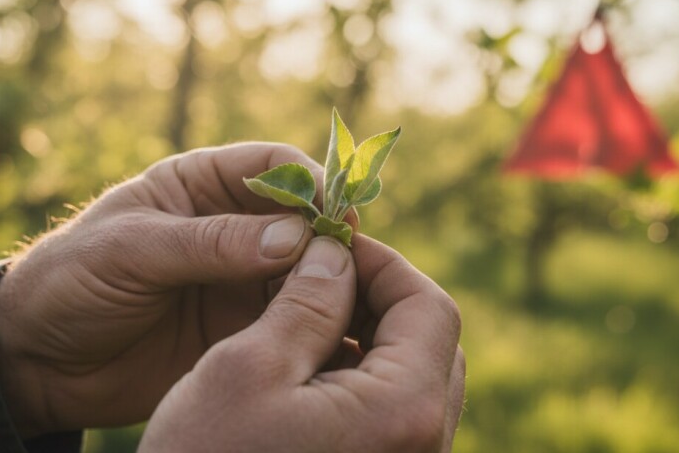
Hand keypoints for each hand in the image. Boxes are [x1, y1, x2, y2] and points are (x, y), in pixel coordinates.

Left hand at [0, 143, 330, 436]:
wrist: (36, 361)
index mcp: (202, 186)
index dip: (311, 183)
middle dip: (329, 236)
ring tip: (339, 304)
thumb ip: (210, 243)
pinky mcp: (243, 327)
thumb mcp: (131, 251)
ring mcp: (242, 279)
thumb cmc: (71, 283)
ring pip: (308, 271)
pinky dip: (314, 323)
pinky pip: (292, 319)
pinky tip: (325, 334)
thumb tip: (295, 237)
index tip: (333, 214)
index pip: (274, 165)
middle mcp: (233, 228)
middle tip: (347, 265)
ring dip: (329, 283)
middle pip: (304, 219)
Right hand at [138, 235, 464, 452]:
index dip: (384, 264)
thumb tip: (338, 255)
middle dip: (378, 298)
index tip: (334, 245)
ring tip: (305, 317)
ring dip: (368, 336)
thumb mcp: (248, 367)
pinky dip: (360, 377)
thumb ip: (307, 302)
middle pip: (429, 342)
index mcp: (403, 411)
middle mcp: (422, 445)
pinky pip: (391, 413)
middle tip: (319, 278)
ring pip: (411, 377)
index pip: (430, 308)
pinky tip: (307, 369)